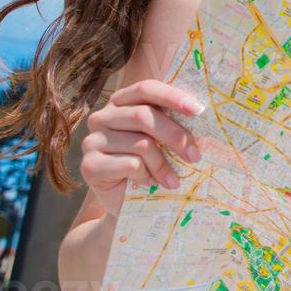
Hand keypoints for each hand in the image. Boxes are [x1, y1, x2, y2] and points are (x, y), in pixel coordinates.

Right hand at [80, 79, 203, 217]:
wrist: (127, 202)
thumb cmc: (151, 163)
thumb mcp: (162, 138)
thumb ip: (173, 120)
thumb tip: (202, 109)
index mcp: (121, 102)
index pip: (146, 88)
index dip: (173, 96)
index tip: (199, 109)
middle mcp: (102, 117)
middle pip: (144, 116)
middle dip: (176, 136)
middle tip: (196, 156)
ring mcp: (92, 140)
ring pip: (140, 143)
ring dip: (164, 164)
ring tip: (174, 179)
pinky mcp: (89, 165)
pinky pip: (130, 164)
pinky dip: (147, 175)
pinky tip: (149, 183)